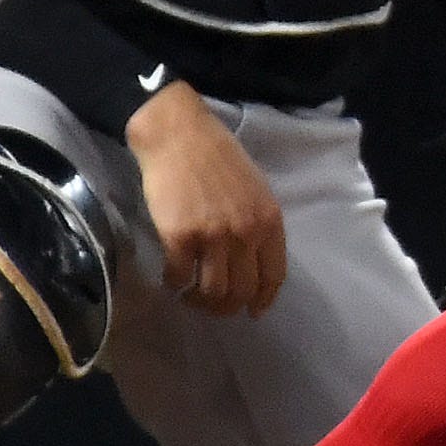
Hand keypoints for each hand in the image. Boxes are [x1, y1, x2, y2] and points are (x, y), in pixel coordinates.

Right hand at [125, 81, 286, 317]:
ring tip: (190, 295)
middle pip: (242, 290)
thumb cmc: (217, 156)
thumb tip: (254, 261)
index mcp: (269, 220)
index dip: (263, 299)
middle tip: (214, 306)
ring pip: (212, 292)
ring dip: (200, 302)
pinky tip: (172, 279)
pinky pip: (179, 277)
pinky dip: (175, 284)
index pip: (274, 275)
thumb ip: (258, 224)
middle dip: (227, 308)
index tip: (253, 311)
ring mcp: (213, 236)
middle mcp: (245, 232)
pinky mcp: (180, 236)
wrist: (179, 134)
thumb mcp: (255, 188)